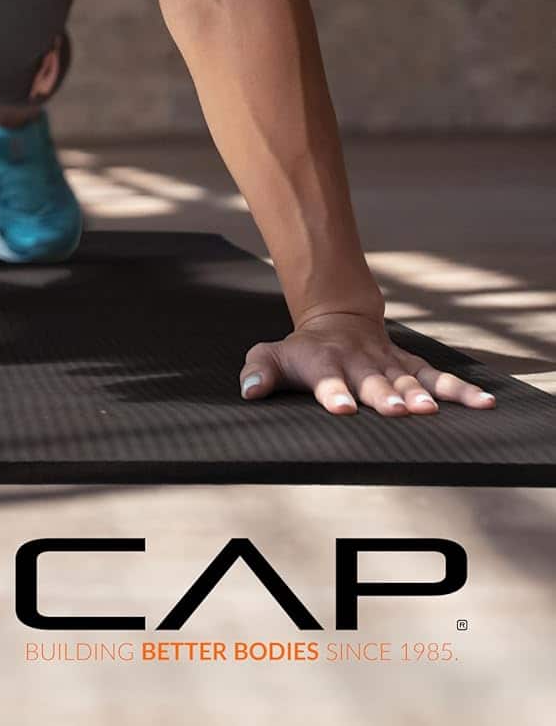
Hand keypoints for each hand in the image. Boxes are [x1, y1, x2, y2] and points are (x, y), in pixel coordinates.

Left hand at [239, 309, 497, 416]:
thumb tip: (247, 391)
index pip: (327, 379)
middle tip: (395, 410)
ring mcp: (388, 365)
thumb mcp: (272, 356)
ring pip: (408, 380)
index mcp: (324, 363)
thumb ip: (258, 371)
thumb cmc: (302, 351)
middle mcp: (359, 364)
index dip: (334, 392)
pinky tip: (484, 404)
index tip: (342, 408)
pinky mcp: (411, 367)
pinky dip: (461, 390)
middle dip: (383, 395)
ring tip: (432, 411)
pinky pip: (439, 378)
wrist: (337, 322)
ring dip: (420, 395)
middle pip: (372, 381)